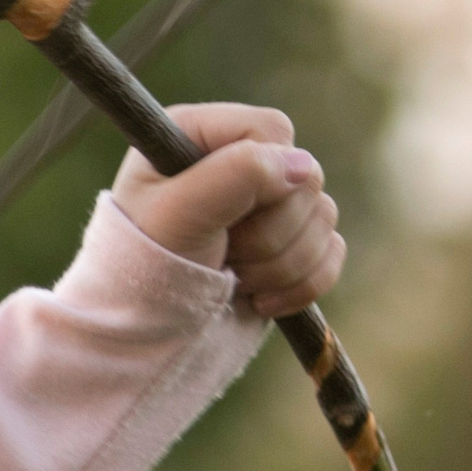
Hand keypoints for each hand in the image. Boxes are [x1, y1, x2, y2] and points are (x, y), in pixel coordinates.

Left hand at [111, 102, 345, 318]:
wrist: (140, 340)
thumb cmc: (141, 270)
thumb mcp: (178, 213)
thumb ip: (236, 174)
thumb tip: (302, 165)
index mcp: (199, 137)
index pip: (273, 130)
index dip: (263, 177)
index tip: (224, 218)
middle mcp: (234, 163)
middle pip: (305, 177)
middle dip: (268, 233)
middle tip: (222, 256)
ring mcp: (264, 207)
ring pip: (322, 216)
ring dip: (281, 263)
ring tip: (233, 279)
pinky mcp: (286, 247)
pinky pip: (330, 251)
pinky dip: (302, 284)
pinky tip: (258, 300)